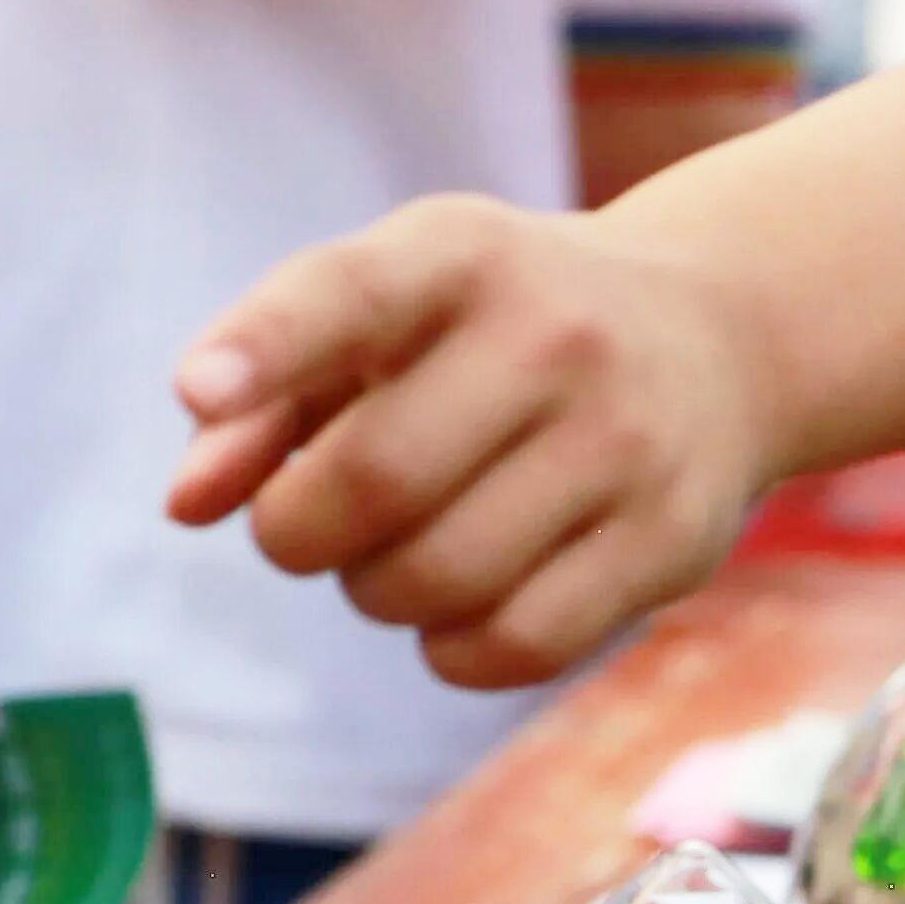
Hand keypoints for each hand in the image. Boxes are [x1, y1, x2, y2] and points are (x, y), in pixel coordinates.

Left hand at [163, 194, 775, 690]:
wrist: (718, 335)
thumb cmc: (498, 326)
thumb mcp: (392, 305)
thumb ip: (270, 390)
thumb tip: (186, 505)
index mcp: (462, 254)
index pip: (350, 293)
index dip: (265, 344)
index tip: (199, 389)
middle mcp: (554, 335)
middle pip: (371, 478)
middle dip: (295, 528)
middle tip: (305, 521)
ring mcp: (623, 441)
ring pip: (432, 579)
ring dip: (372, 591)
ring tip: (395, 550)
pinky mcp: (668, 543)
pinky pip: (507, 647)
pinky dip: (449, 648)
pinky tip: (463, 599)